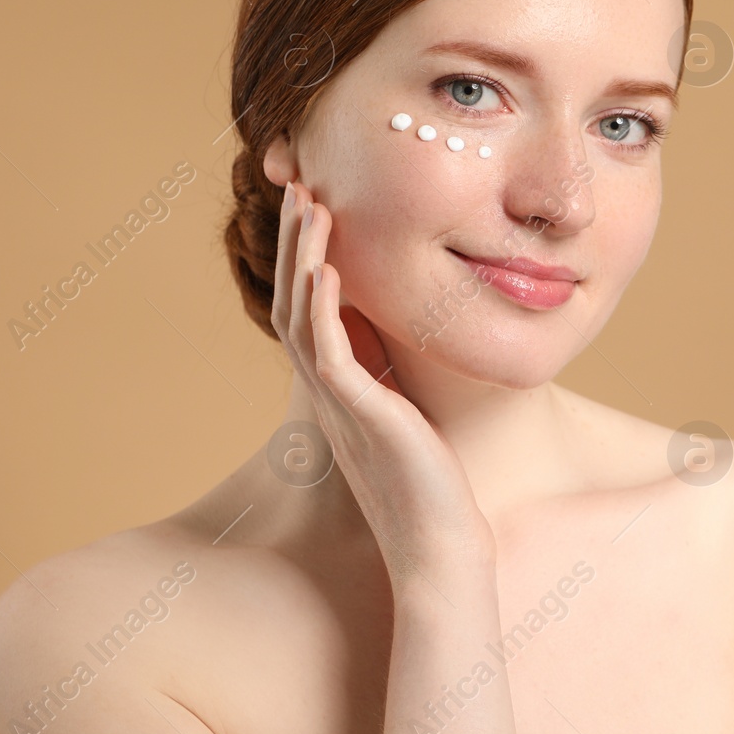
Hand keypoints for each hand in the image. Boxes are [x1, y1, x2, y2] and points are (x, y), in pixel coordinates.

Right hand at [271, 180, 495, 588]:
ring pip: (303, 316)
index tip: (311, 201)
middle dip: (294, 240)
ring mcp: (338, 404)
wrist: (438, 550)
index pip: (310, 305)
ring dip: (303, 257)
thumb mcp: (409, 413)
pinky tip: (327, 267)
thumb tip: (396, 329)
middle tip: (296, 183)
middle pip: (295, 299)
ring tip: (307, 204)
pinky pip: (329, 353)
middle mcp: (329, 391)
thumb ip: (394, 373)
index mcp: (340, 386)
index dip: (304, 252)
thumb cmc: (432, 487)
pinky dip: (323, 308)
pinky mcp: (360, 418)